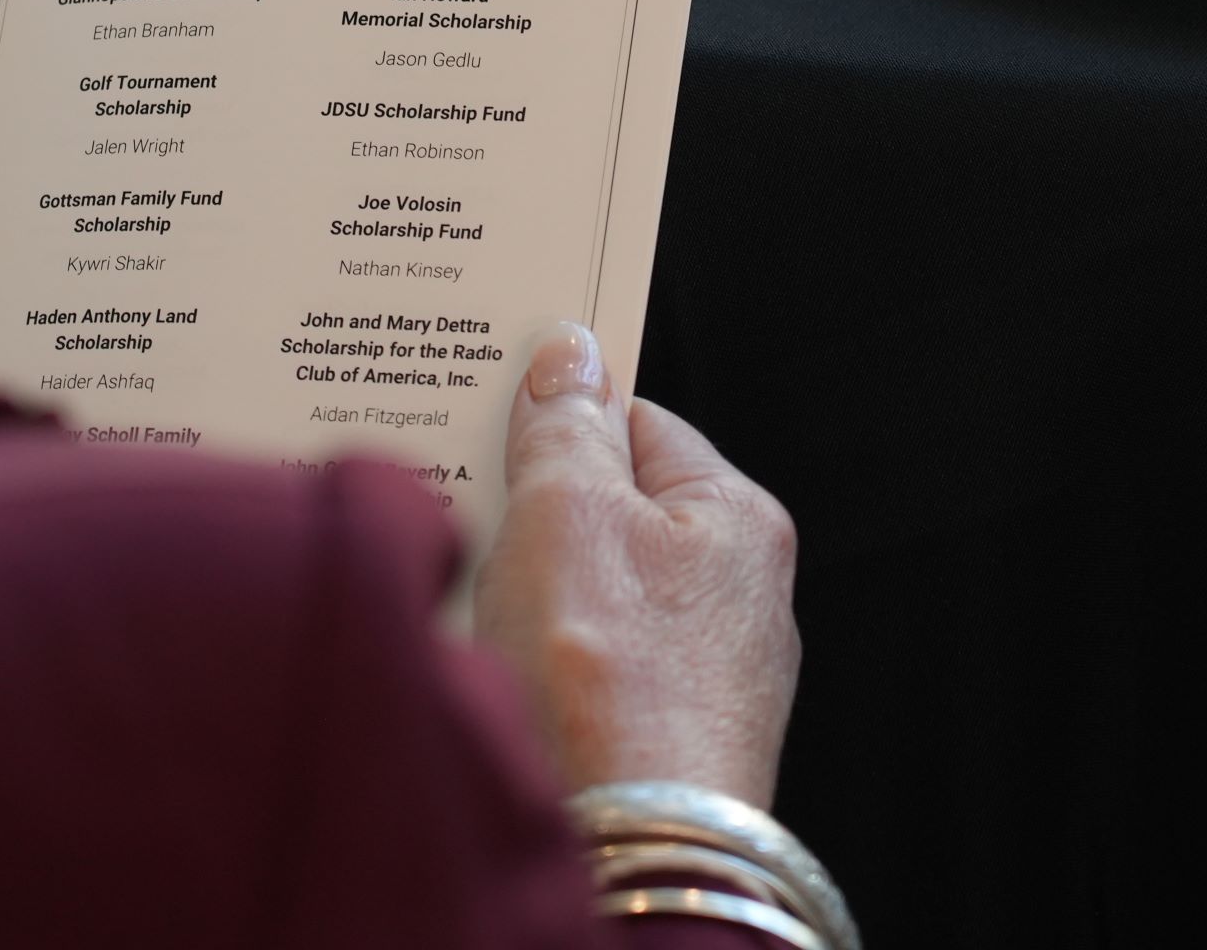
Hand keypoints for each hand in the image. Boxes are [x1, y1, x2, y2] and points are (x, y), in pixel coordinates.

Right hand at [471, 321, 800, 809]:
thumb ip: (564, 424)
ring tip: (478, 602)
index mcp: (736, 519)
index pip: (639, 423)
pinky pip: (587, 672)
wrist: (628, 852)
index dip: (561, 414)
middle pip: (613, 513)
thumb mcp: (565, 509)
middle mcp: (738, 599)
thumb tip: (571, 353)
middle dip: (536, 511)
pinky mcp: (662, 744)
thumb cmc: (609, 684)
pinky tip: (501, 676)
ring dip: (528, 595)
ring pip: (592, 599)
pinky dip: (539, 665)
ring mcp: (704, 679)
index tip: (495, 410)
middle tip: (468, 508)